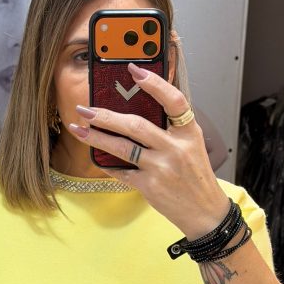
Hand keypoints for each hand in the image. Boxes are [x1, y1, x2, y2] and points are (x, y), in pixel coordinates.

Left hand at [70, 62, 229, 238]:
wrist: (205, 212)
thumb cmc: (196, 177)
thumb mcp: (192, 146)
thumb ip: (171, 129)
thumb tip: (137, 109)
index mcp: (188, 133)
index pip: (173, 101)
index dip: (154, 83)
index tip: (133, 70)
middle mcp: (175, 148)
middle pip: (136, 125)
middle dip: (106, 115)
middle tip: (86, 109)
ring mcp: (161, 168)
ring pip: (122, 147)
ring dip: (96, 137)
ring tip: (79, 128)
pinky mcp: (149, 186)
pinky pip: (121, 171)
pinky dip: (107, 164)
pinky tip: (95, 156)